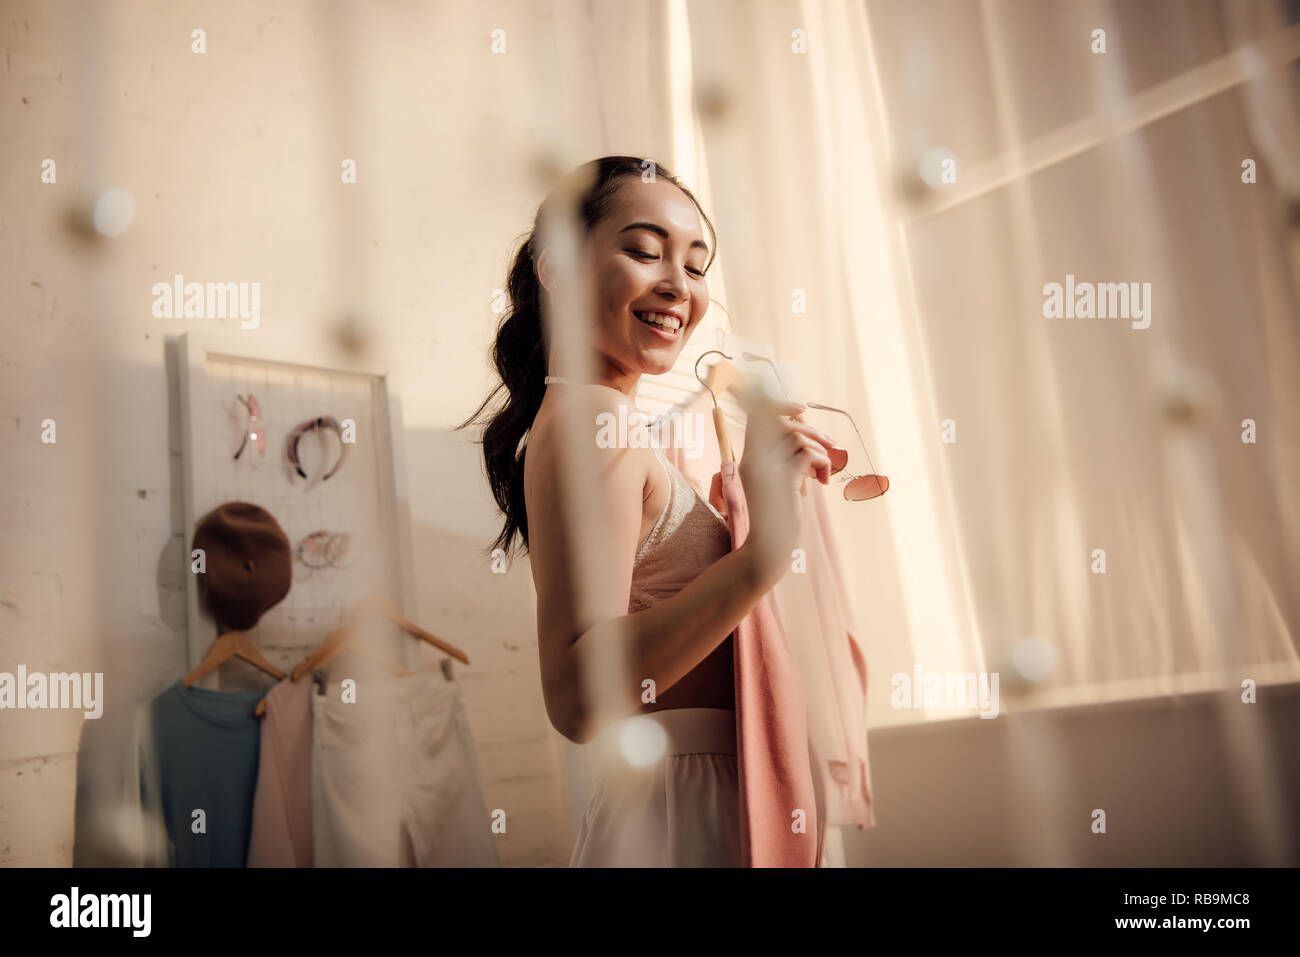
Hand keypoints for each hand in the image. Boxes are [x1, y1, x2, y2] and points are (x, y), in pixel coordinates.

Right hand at [737, 393, 834, 586]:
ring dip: (820, 448)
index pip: (758, 414)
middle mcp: (755, 459)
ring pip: (797, 436)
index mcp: (751, 458)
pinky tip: (823, 481)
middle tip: (830, 445)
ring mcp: (767, 468)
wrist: (767, 548)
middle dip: (810, 429)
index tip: (801, 411)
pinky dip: (823, 463)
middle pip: (780, 420)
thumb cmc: (777, 519)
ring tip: (825, 470)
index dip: (781, 406)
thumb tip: (807, 435)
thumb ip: (787, 460)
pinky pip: (809, 454)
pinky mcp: (783, 480)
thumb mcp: (779, 483)